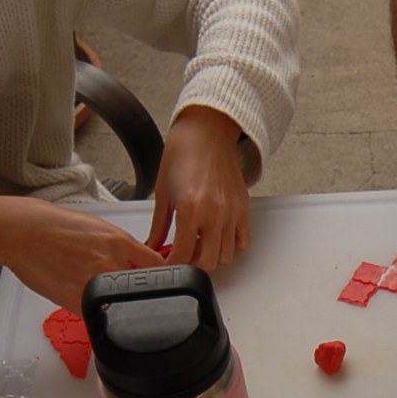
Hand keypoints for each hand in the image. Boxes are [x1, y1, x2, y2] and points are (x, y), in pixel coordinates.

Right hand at [0, 194, 153, 308]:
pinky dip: (95, 314)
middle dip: (135, 291)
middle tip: (126, 291)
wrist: (21, 231)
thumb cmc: (50, 224)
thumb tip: (130, 259)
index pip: (157, 264)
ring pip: (120, 304)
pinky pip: (97, 316)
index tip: (160, 282)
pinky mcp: (76, 300)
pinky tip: (86, 304)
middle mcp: (111, 262)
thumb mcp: (94, 225)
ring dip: (116, 303)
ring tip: (99, 294)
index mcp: (119, 241)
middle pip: (140, 287)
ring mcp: (95, 283)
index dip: (161, 276)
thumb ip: (116, 244)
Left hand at [149, 105, 253, 267]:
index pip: (182, 256)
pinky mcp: (244, 208)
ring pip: (226, 257)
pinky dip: (231, 246)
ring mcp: (232, 212)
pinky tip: (217, 236)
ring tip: (198, 245)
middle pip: (207, 263)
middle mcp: (214, 213)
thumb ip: (159, 226)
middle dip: (191, 265)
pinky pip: (243, 242)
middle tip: (181, 255)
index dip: (171, 265)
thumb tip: (152, 247)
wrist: (206, 131)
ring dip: (211, 256)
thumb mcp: (163, 192)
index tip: (166, 264)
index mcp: (190, 208)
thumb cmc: (183, 153)